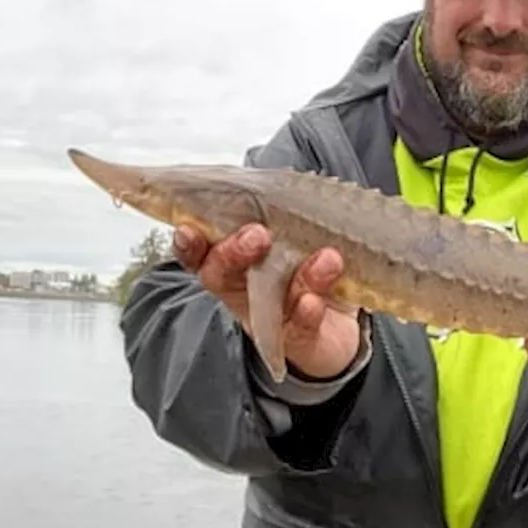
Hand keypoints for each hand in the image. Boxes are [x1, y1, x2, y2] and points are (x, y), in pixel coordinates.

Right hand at [173, 223, 360, 379]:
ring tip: (326, 258)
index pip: (203, 251)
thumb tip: (284, 187)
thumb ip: (288, 218)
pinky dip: (308, 313)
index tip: (187, 228)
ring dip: (297, 275)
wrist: (340, 330)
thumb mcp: (299, 240)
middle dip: (231, 253)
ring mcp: (272, 318)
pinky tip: (314, 301)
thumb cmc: (311, 276)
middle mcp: (246, 291)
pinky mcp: (301, 340)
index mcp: (237, 263)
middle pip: (221, 275)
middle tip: (256, 234)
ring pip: (271, 299)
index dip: (190, 243)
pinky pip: (300, 329)